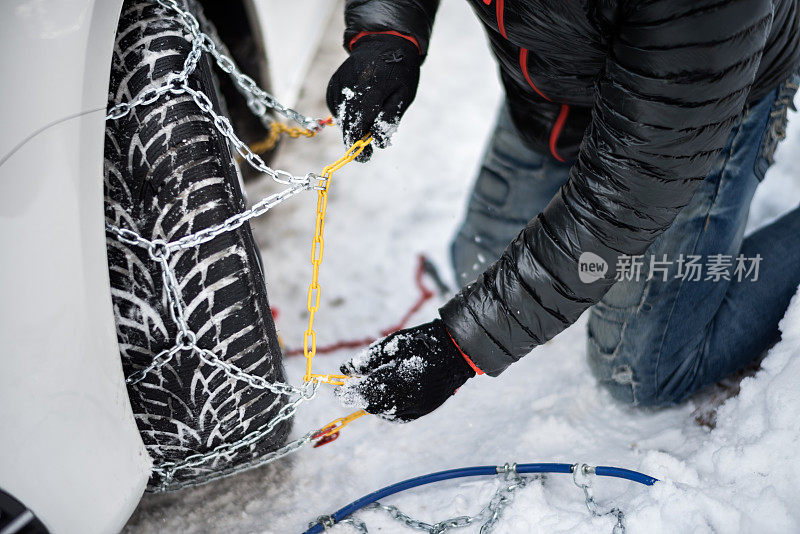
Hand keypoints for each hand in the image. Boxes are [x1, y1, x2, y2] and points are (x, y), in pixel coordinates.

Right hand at [326, 34, 420, 161]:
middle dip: (355, 139)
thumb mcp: (404, 96)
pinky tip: (360, 108)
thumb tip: (377, 141)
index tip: (364, 157)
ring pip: (341, 117)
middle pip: (346, 124)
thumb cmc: (400, 71)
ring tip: (369, 118)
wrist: (384, 41)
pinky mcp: (333, 84)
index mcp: (370, 91)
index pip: (357, 126)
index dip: (358, 145)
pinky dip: (347, 114)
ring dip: (353, 125)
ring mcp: (338, 85)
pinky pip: (336, 107)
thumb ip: (389, 119)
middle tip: (367, 148)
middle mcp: (350, 88)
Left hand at [336, 319, 475, 421]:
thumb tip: (345, 370)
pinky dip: (389, 408)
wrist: (456, 349)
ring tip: (370, 388)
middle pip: (373, 406)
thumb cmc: (422, 341)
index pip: (365, 393)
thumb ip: (367, 358)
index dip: (348, 393)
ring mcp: (418, 407)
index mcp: (398, 379)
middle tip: (352, 387)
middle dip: (360, 397)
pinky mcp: (425, 410)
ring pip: (386, 413)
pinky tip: (386, 396)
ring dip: (374, 403)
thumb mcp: (392, 344)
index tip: (338, 389)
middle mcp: (408, 398)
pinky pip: (400, 416)